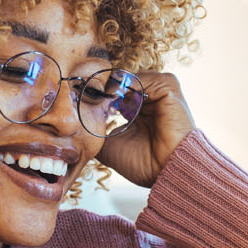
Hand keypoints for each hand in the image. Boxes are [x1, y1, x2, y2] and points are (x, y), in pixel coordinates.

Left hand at [93, 70, 195, 187]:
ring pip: (132, 78)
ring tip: (105, 97)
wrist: (165, 170)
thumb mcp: (110, 145)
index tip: (83, 98)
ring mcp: (161, 94)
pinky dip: (131, 83)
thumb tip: (77, 120)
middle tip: (90, 94)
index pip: (116, 93)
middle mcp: (150, 101)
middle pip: (123, 83)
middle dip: (106, 87)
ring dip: (116, 85)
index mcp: (138, 112)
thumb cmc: (143, 164)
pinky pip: (147, 77)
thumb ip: (96, 129)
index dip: (100, 95)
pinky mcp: (170, 89)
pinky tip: (120, 97)